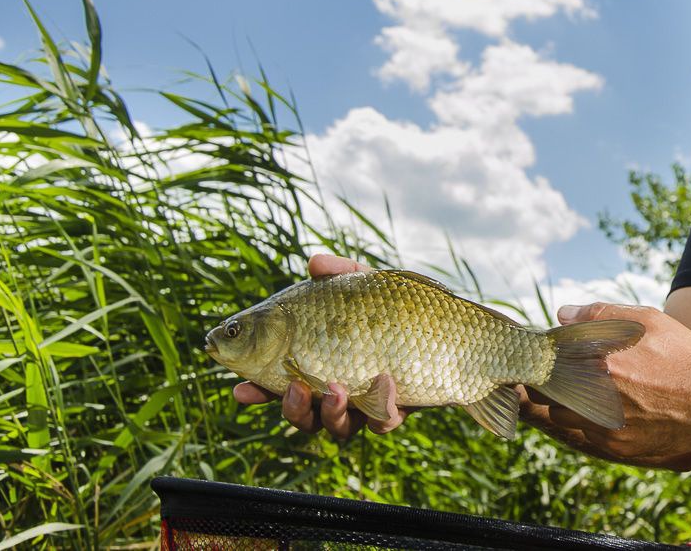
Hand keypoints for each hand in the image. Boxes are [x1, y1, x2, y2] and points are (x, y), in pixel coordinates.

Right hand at [231, 253, 413, 438]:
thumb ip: (341, 273)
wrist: (449, 324)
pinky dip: (381, 409)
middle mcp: (339, 389)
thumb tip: (314, 262)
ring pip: (338, 428)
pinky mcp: (398, 410)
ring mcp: (367, 404)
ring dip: (331, 413)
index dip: (258, 390)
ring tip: (336, 390)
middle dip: (292, 408)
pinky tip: (387, 383)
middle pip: (303, 414)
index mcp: (319, 362)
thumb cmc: (399, 304)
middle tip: (293, 388)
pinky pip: (383, 422)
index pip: (280, 381)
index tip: (241, 389)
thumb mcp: (369, 284)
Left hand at [533, 302, 690, 468]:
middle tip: (566, 373)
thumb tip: (564, 315)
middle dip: (551, 382)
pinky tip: (612, 409)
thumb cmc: (682, 355)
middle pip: (546, 394)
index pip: (546, 363)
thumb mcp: (648, 320)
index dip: (546, 357)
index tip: (553, 354)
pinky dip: (591, 422)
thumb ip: (599, 314)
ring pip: (563, 418)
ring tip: (590, 392)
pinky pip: (587, 435)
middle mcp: (597, 397)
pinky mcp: (618, 447)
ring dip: (568, 405)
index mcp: (599, 362)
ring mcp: (605, 426)